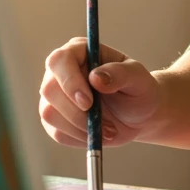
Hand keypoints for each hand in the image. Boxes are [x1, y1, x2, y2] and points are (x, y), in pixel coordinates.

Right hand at [39, 37, 162, 148]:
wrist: (140, 114)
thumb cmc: (139, 89)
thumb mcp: (139, 78)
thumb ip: (120, 73)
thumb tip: (96, 77)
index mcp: (79, 52)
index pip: (59, 61)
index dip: (69, 82)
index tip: (88, 102)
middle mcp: (61, 72)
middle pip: (49, 90)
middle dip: (76, 112)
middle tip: (105, 123)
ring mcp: (55, 96)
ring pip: (49, 114)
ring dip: (81, 127)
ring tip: (108, 129)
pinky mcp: (55, 119)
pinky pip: (57, 132)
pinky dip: (80, 137)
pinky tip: (99, 134)